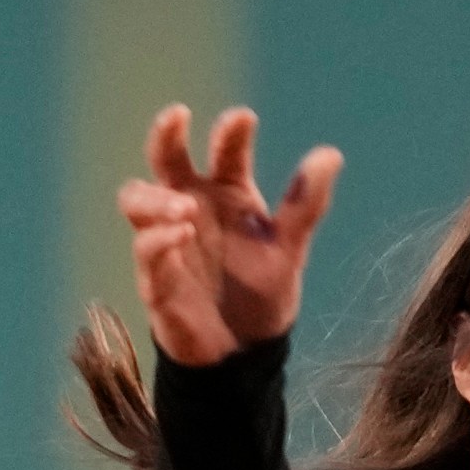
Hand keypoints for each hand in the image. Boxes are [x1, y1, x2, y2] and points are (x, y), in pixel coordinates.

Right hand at [117, 105, 343, 365]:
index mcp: (227, 192)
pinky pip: (147, 252)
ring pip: (137, 199)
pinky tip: (181, 234)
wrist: (244, 353)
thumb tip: (332, 154)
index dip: (231, 131)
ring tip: (185, 207)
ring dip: (157, 197)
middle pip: (164, 159)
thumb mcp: (290, 247)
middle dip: (166, 136)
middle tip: (177, 116)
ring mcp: (169, 241)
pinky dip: (160, 240)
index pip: (225, 149)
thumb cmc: (262, 293)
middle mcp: (191, 207)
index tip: (243, 119)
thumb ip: (306, 202)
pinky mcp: (157, 279)